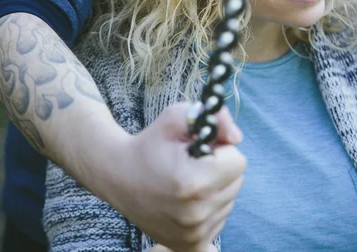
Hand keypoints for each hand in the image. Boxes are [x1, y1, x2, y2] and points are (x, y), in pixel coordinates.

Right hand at [103, 103, 245, 251]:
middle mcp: (196, 213)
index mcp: (194, 181)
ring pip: (229, 201)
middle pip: (236, 182)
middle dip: (220, 168)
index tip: (201, 148)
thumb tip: (237, 137)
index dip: (221, 149)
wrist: (118, 177)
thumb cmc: (150, 143)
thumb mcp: (177, 117)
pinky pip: (219, 220)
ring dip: (215, 188)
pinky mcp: (191, 247)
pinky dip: (208, 208)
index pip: (238, 162)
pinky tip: (186, 200)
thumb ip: (213, 119)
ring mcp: (194, 234)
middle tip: (192, 163)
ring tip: (186, 180)